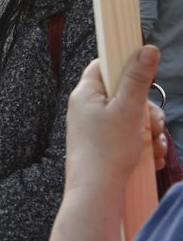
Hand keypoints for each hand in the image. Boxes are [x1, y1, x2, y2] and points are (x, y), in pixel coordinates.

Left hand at [65, 46, 165, 196]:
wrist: (96, 191)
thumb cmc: (107, 150)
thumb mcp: (128, 110)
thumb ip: (137, 79)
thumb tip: (146, 49)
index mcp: (86, 94)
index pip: (103, 65)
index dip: (125, 65)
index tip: (144, 75)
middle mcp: (87, 108)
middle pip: (124, 94)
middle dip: (146, 110)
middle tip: (154, 125)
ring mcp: (94, 127)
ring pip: (131, 117)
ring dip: (149, 131)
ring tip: (155, 147)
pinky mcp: (103, 144)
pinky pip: (128, 136)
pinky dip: (143, 145)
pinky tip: (151, 158)